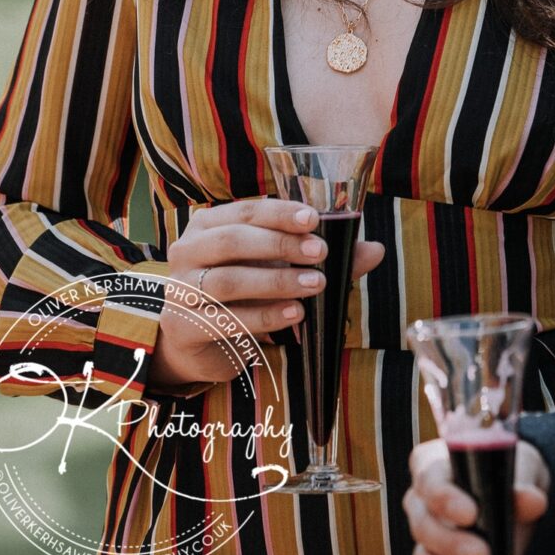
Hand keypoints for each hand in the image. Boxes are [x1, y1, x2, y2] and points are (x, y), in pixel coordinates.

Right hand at [148, 197, 383, 390]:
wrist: (199, 343)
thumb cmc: (243, 293)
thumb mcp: (277, 267)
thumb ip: (318, 257)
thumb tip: (375, 249)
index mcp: (208, 226)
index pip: (245, 210)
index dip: (280, 213)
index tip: (314, 218)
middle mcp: (188, 252)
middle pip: (233, 241)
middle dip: (280, 244)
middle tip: (320, 252)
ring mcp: (180, 291)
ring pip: (229, 281)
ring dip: (277, 281)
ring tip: (315, 284)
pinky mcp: (183, 328)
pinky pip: (227, 319)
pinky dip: (266, 315)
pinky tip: (296, 314)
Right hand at [404, 438, 549, 554]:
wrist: (517, 503)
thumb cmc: (509, 474)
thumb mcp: (520, 468)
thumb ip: (523, 483)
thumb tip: (531, 500)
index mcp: (434, 466)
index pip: (428, 480)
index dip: (444, 498)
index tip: (471, 513)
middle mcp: (421, 503)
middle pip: (423, 526)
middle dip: (452, 545)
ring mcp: (426, 541)